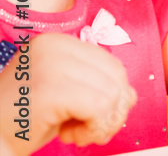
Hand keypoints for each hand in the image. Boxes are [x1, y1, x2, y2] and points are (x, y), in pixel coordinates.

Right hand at [0, 34, 134, 154]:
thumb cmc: (24, 121)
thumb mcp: (64, 94)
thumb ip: (96, 86)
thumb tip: (131, 95)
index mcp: (58, 42)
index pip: (113, 65)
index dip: (110, 96)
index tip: (85, 116)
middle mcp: (54, 46)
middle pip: (117, 77)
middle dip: (110, 110)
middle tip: (83, 128)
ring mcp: (51, 64)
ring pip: (113, 93)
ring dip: (101, 123)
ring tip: (74, 133)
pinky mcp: (50, 88)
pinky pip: (100, 107)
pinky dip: (94, 128)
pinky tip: (70, 136)